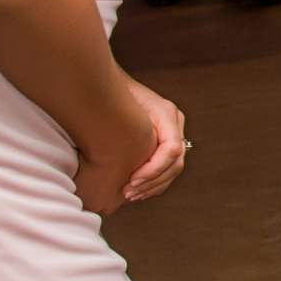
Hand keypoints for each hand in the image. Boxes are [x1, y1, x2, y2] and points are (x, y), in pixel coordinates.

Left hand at [75, 78, 186, 212]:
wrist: (104, 85)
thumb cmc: (107, 95)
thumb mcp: (116, 108)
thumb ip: (125, 129)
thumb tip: (122, 159)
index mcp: (167, 113)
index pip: (172, 149)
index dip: (154, 169)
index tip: (131, 180)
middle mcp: (175, 123)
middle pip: (176, 162)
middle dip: (153, 181)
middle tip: (128, 193)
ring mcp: (173, 132)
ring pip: (174, 168)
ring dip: (153, 186)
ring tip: (131, 195)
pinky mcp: (165, 141)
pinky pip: (167, 168)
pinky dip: (154, 182)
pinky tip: (137, 190)